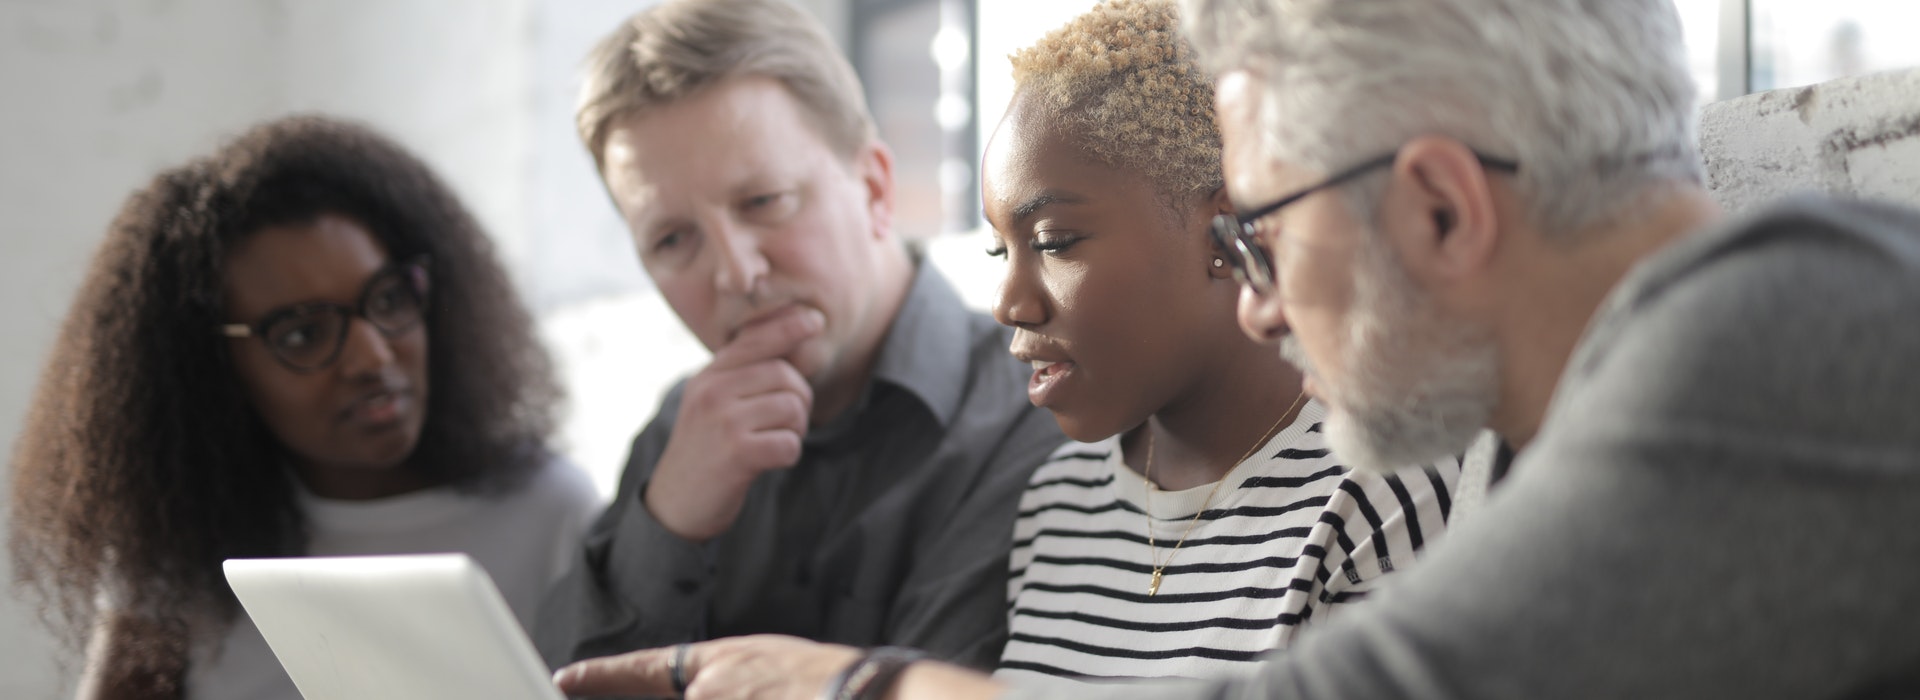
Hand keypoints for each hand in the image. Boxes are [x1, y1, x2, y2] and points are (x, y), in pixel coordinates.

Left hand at [553, 635, 857, 699]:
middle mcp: (708, 687)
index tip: (565, 677)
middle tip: (756, 692)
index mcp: (718, 662)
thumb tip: (693, 692)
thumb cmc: (827, 683)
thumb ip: (720, 684)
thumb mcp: (768, 668)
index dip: (600, 676)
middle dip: (704, 699)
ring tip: (777, 695)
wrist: (866, 693)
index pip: (643, 668)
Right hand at [646, 308, 822, 541]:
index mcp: (708, 377)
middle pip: (785, 375)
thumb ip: (741, 377)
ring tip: (775, 442)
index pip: (754, 341)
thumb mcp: (712, 404)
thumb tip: (790, 348)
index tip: (814, 319)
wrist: (676, 504)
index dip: (788, 327)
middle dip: (800, 400)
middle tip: (789, 424)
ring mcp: (723, 421)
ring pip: (792, 408)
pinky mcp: (737, 453)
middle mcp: (713, 392)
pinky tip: (770, 461)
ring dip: (795, 430)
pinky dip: (789, 454)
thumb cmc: (706, 451)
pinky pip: (789, 443)